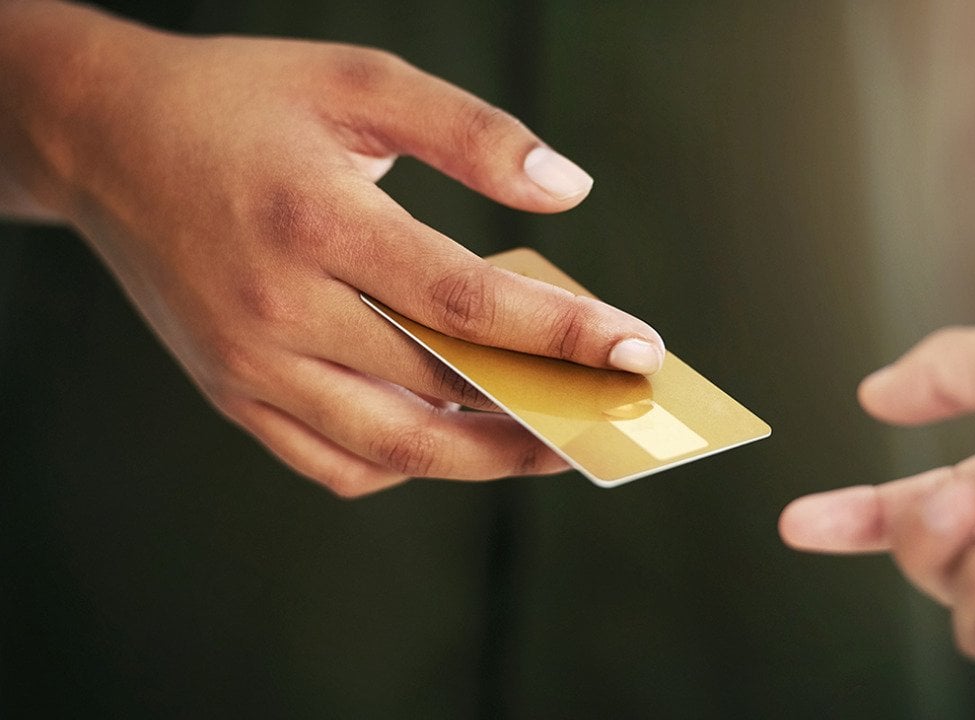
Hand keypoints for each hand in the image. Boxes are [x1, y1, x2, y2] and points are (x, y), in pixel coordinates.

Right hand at [0, 2, 664, 494]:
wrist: (105, 137)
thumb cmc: (244, 103)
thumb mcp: (358, 82)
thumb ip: (471, 132)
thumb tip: (569, 192)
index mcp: (317, 223)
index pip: (465, 303)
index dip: (561, 334)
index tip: (638, 351)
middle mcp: (277, 311)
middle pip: (439, 391)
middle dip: (546, 408)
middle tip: (617, 412)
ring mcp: (249, 367)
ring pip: (392, 449)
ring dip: (486, 458)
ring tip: (557, 443)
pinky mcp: (233, 394)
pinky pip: (334, 464)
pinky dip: (406, 466)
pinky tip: (455, 438)